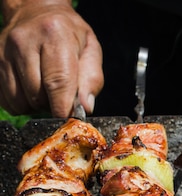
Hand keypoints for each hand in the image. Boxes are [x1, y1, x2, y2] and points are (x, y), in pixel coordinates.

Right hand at [0, 1, 103, 116]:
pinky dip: (21, 103)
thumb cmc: (68, 33)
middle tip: (61, 95)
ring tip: (46, 90)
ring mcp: (4, 52)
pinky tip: (30, 90)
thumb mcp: (90, 49)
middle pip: (38, 95)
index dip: (64, 107)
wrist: (35, 11)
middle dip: (52, 104)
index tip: (70, 117)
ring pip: (20, 101)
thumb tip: (85, 107)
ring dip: (36, 105)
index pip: (58, 81)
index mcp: (54, 35)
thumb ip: (91, 78)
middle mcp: (24, 42)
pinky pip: (6, 100)